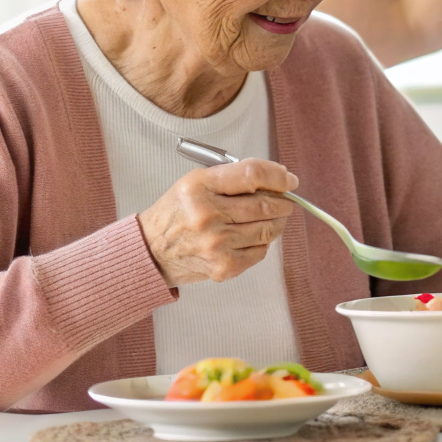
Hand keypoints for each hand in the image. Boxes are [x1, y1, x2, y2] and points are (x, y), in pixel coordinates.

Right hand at [137, 159, 296, 287]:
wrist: (152, 251)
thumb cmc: (178, 212)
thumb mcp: (196, 181)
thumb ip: (234, 176)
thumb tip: (278, 177)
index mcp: (200, 187)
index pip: (252, 174)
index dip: (278, 175)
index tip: (289, 179)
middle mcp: (207, 216)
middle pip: (266, 204)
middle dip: (284, 200)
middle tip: (286, 198)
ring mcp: (217, 244)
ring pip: (269, 228)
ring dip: (278, 220)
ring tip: (272, 215)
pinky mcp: (224, 266)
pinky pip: (261, 250)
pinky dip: (264, 241)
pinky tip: (252, 234)